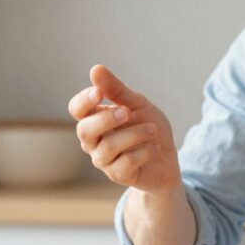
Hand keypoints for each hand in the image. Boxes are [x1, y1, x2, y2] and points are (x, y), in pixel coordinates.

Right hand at [67, 64, 180, 191]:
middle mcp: (93, 140)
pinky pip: (125, 163)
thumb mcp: (138, 104)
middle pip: (84, 130)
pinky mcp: (118, 175)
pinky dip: (144, 152)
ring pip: (108, 147)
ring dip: (135, 135)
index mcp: (95, 119)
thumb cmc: (148, 126)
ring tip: (153, 130)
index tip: (99, 92)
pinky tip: (156, 147)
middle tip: (127, 112)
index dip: (84, 101)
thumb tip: (95, 69)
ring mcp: (103, 160)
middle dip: (106, 119)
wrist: (167, 156)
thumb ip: (117, 90)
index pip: (77, 109)